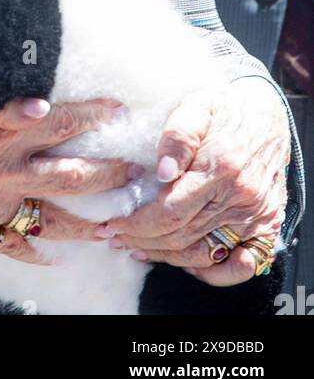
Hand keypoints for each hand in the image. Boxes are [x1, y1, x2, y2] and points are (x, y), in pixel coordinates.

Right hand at [0, 96, 141, 265]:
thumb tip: (30, 86)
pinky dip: (33, 253)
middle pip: (67, 173)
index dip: (90, 113)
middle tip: (139, 170)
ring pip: (50, 215)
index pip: (57, 120)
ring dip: (88, 219)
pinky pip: (8, 244)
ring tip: (120, 223)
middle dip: (107, 172)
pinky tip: (55, 258)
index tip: (119, 107)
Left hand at [96, 80, 289, 284]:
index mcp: (220, 168)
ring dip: (167, 257)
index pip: (170, 212)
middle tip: (115, 237)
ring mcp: (256, 215)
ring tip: (138, 249)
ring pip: (204, 253)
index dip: (136, 224)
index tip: (112, 224)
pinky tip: (186, 263)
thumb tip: (162, 171)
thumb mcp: (195, 107)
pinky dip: (213, 272)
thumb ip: (177, 136)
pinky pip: (241, 264)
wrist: (266, 115)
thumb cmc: (223, 110)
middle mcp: (240, 197)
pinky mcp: (267, 225)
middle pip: (182, 237)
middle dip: (142, 240)